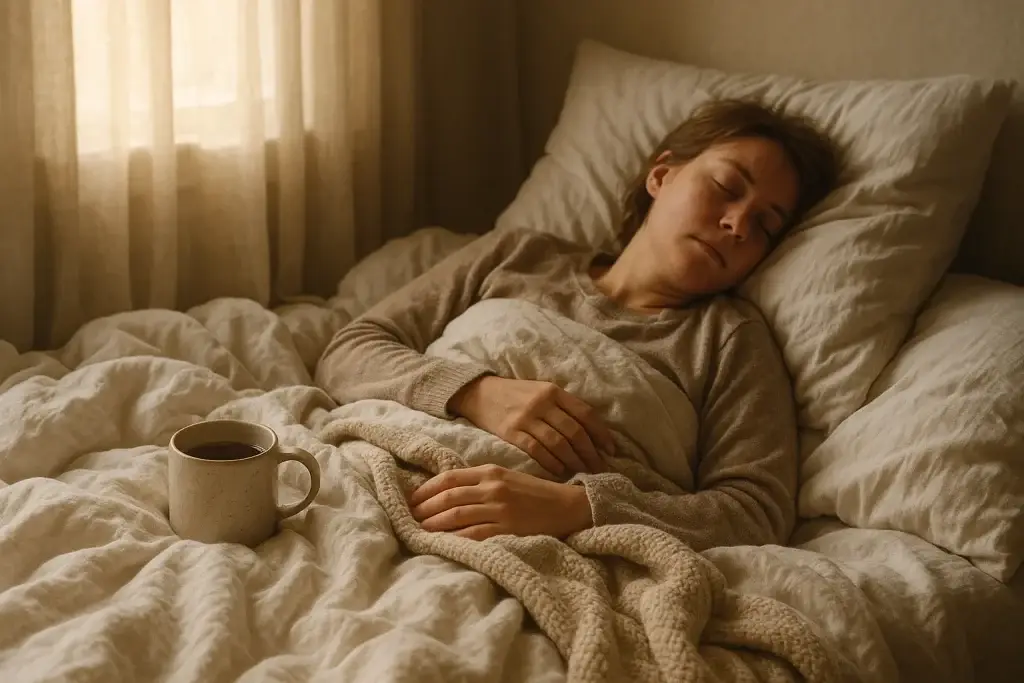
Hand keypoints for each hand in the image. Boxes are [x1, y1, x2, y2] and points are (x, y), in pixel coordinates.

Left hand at [409, 464, 593, 540]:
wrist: (567, 506)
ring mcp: (499, 509)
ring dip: (433, 525)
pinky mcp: (507, 529)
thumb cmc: (533, 493)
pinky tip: (443, 544)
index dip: (425, 490)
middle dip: (424, 509)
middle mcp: (492, 488)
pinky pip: (473, 535)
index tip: (411, 500)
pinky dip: (454, 540)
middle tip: (409, 519)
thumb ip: (479, 481)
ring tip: (419, 532)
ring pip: (455, 516)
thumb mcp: (506, 477)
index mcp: (489, 472)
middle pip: (447, 498)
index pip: (448, 478)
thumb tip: (446, 492)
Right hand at [448, 376, 615, 476]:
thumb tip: (591, 431)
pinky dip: (552, 463)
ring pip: (559, 443)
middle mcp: (543, 403)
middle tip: (599, 468)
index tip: (611, 450)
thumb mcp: (542, 391)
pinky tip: (560, 472)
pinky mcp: (511, 432)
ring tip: (583, 472)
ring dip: (574, 461)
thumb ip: (563, 406)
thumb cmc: (516, 395)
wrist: (480, 393)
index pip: (585, 414)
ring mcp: (526, 417)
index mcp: (554, 391)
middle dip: (591, 453)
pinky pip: (537, 450)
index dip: (601, 434)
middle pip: (575, 432)